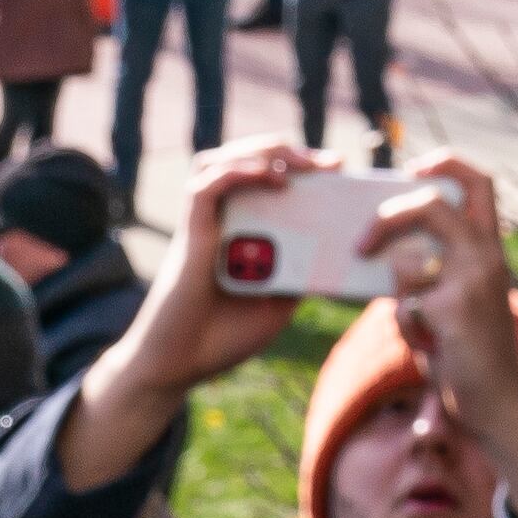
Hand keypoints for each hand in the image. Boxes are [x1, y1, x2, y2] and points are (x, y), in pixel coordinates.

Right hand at [62, 142, 321, 494]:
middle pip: (247, 160)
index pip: (267, 180)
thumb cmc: (222, 338)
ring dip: (261, 152)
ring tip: (299, 162)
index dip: (301, 167)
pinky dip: (237, 172)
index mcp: (241, 231)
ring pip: (222, 161)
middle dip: (289, 153)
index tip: (337, 169)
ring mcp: (202, 224)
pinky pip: (207, 187)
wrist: (181, 365)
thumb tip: (333, 251)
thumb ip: (299, 275)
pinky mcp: (189, 233)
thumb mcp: (278, 305)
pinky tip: (268, 174)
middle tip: (329, 164)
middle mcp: (219, 219)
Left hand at [374, 156, 517, 517]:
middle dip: (387, 219)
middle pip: (430, 205)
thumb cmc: (472, 352)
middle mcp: (486, 258)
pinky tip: (432, 350)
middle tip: (361, 244)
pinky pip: (404, 308)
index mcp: (491, 249)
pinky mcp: (453, 311)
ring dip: (400, 301)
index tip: (414, 168)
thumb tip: (384, 248)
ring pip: (405, 267)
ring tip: (424, 331)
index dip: (445, 163)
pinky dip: (408, 332)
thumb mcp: (461, 298)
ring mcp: (471, 282)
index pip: (478, 182)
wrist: (502, 404)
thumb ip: (435, 267)